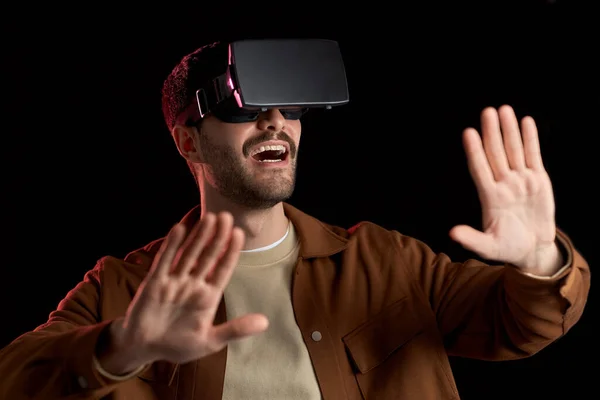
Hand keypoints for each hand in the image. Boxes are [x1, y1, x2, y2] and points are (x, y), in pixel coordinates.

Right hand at [116, 212, 268, 365]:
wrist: (144, 350)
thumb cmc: (178, 345)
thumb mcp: (210, 341)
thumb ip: (236, 330)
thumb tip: (265, 322)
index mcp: (209, 296)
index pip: (223, 269)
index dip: (231, 251)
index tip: (240, 233)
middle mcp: (193, 284)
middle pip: (208, 256)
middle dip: (217, 237)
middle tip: (227, 216)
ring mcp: (174, 281)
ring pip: (189, 254)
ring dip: (198, 236)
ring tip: (209, 217)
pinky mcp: (154, 282)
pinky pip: (164, 261)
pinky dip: (172, 245)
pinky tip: (180, 228)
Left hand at [449, 105, 558, 271]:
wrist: (533, 249)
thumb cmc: (508, 248)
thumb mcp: (489, 247)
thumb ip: (472, 239)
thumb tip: (452, 233)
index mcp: (490, 197)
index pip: (479, 169)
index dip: (474, 151)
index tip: (468, 133)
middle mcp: (503, 184)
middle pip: (496, 154)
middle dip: (492, 133)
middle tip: (487, 111)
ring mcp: (520, 180)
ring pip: (514, 150)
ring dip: (509, 130)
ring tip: (504, 110)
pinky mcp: (537, 179)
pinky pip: (533, 155)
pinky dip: (530, 139)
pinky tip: (525, 121)